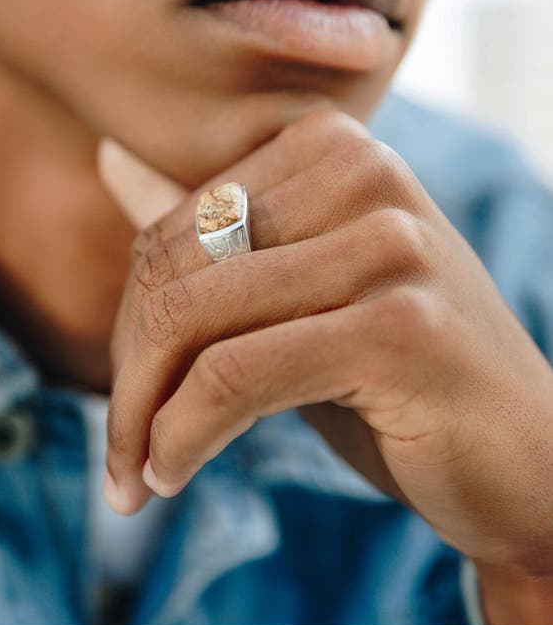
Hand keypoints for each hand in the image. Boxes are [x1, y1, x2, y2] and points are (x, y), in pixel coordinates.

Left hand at [98, 109, 552, 619]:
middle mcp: (366, 173)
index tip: (128, 397)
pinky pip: (235, 377)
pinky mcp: (399, 326)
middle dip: (128, 374)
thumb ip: (212, 228)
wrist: (526, 460)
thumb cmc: (399, 376)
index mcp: (333, 149)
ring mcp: (390, 244)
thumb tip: (113, 156)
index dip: (128, 323)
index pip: (171, 224)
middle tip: (119, 451)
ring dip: (142, 415)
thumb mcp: (295, 294)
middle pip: (174, 267)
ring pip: (195, 320)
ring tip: (136, 475)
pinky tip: (170, 475)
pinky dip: (183, 436)